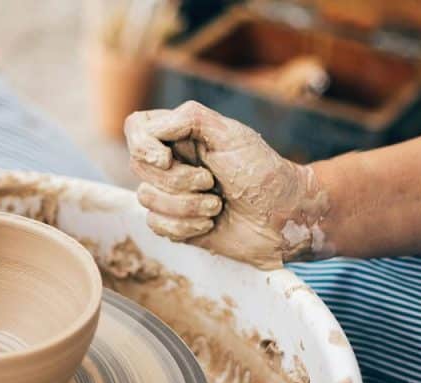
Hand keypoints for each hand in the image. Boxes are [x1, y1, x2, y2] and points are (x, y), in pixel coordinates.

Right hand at [124, 101, 328, 269]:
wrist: (284, 217)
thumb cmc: (263, 173)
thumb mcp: (231, 135)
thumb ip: (190, 118)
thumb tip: (152, 132)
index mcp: (182, 134)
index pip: (136, 128)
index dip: (142, 145)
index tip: (166, 159)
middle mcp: (172, 162)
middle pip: (138, 167)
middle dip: (177, 180)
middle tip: (211, 182)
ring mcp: (172, 193)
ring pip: (146, 199)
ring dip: (186, 206)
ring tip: (217, 206)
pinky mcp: (176, 223)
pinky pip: (155, 225)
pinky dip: (185, 226)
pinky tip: (210, 224)